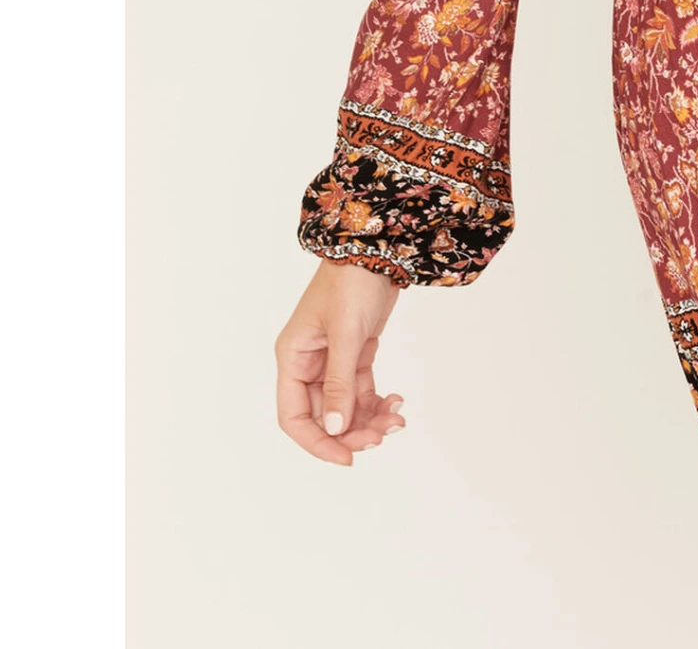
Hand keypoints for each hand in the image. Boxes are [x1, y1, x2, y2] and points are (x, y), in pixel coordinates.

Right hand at [275, 259, 407, 464]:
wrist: (377, 247)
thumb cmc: (352, 283)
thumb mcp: (346, 334)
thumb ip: (340, 383)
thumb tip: (335, 429)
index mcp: (293, 358)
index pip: (293, 416)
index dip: (316, 442)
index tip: (346, 458)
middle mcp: (308, 362)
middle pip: (323, 415)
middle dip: (351, 431)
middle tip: (381, 437)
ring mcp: (332, 358)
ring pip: (346, 405)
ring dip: (369, 419)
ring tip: (396, 420)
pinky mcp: (355, 352)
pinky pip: (361, 389)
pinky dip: (377, 400)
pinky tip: (396, 402)